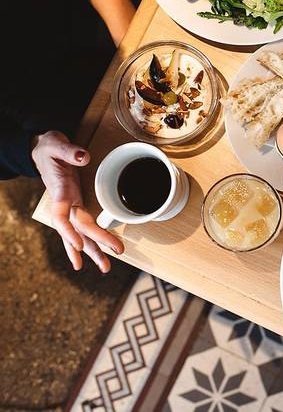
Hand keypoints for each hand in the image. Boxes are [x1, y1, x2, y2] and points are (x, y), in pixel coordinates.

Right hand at [31, 131, 123, 271]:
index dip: (70, 231)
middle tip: (111, 259)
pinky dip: (82, 245)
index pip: (63, 215)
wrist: (41, 150)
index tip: (79, 246)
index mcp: (60, 190)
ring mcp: (68, 206)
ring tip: (105, 267)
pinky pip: (78, 228)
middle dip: (95, 244)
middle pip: (79, 228)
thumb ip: (70, 151)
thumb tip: (83, 157)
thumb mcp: (57, 144)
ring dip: (93, 250)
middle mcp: (64, 202)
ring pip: (80, 233)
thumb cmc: (50, 148)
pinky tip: (84, 261)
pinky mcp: (72, 205)